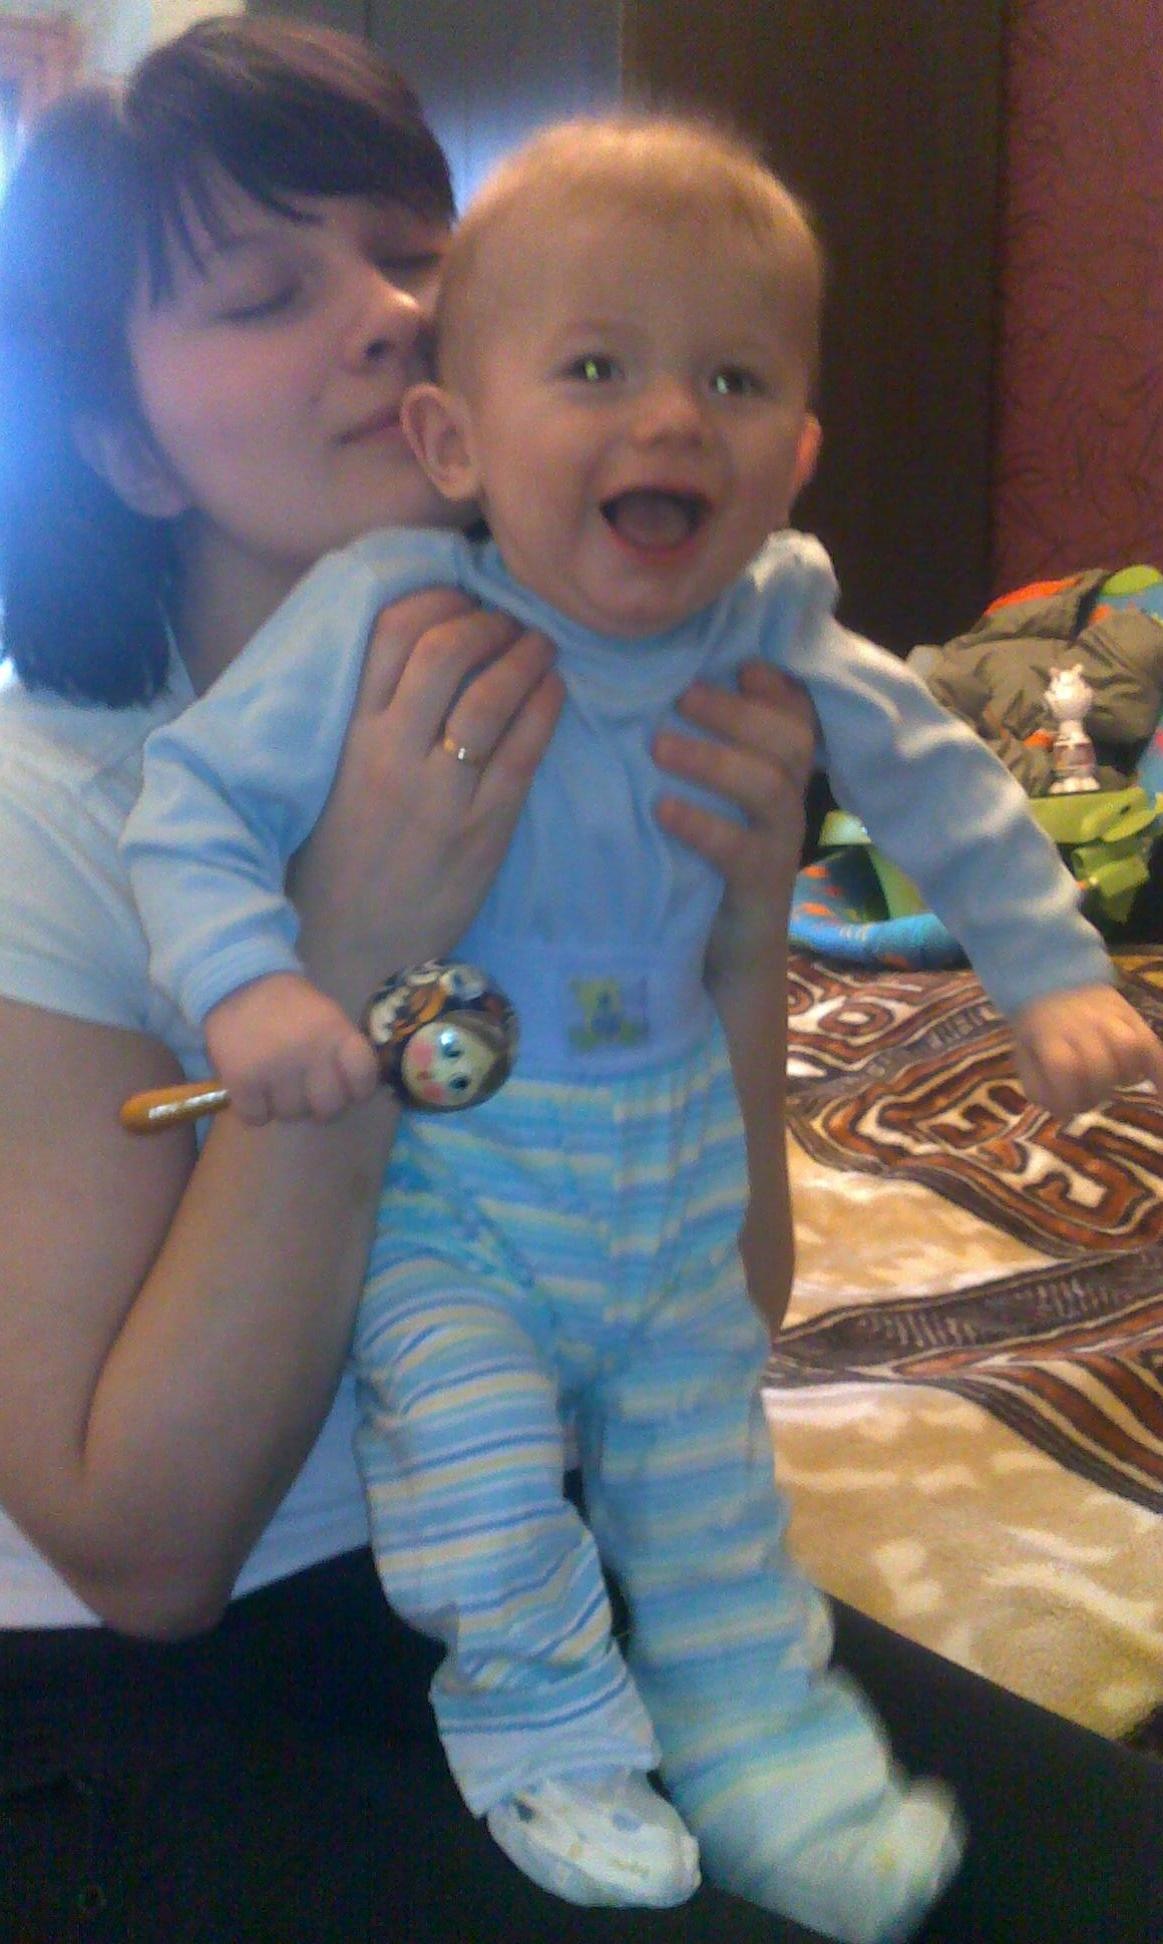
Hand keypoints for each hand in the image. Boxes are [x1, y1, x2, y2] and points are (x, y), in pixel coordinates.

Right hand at [205, 973, 377, 1125]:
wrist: (236, 983)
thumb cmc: (289, 1005)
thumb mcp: (327, 1017)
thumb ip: (342, 1053)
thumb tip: (352, 1095)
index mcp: (336, 1032)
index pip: (364, 1078)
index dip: (358, 1090)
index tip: (348, 1089)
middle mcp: (310, 1051)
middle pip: (328, 1109)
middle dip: (318, 1106)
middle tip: (306, 1092)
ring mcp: (275, 1068)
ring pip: (291, 1115)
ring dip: (283, 1105)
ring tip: (274, 1082)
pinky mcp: (242, 1080)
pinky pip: (257, 1118)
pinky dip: (254, 1109)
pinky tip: (253, 1087)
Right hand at [289, 590, 562, 1013]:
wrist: (349, 953)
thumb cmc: (336, 867)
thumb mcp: (329, 783)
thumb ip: (362, 723)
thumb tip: (405, 658)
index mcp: (348, 739)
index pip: (391, 636)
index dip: (435, 601)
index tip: (460, 599)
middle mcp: (391, 757)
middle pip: (446, 651)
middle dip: (487, 620)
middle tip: (509, 619)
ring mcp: (441, 794)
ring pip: (491, 695)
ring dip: (525, 655)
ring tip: (540, 644)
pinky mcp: (483, 831)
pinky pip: (523, 752)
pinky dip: (545, 707)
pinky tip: (554, 690)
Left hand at [653, 661, 816, 983]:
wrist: (719, 956)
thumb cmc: (700, 860)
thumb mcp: (703, 796)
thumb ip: (698, 747)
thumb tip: (661, 686)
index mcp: (778, 770)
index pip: (796, 712)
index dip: (774, 684)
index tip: (736, 664)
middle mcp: (788, 800)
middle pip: (790, 738)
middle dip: (736, 711)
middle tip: (681, 696)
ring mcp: (779, 844)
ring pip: (771, 786)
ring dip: (715, 759)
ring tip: (659, 746)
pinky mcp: (760, 887)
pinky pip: (741, 849)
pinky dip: (702, 824)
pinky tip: (662, 810)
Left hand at [1011, 982, 1162, 1117]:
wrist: (1054, 982)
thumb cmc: (1039, 1032)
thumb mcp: (1023, 1057)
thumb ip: (1038, 1087)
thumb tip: (1064, 1110)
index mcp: (1048, 1032)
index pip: (1064, 1066)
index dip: (1067, 1095)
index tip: (1066, 1106)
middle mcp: (1081, 1020)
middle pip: (1100, 1064)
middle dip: (1097, 1090)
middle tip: (1091, 1093)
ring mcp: (1109, 1015)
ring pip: (1130, 1046)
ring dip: (1125, 1075)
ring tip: (1115, 1080)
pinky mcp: (1132, 1016)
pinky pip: (1152, 1046)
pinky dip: (1159, 1074)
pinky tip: (1161, 1096)